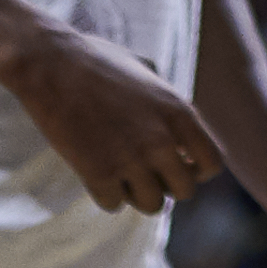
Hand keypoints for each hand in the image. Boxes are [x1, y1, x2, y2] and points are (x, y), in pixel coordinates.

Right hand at [0, 20, 221, 214]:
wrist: (52, 65)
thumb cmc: (98, 62)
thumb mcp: (148, 73)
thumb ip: (167, 104)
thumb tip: (181, 134)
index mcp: (178, 111)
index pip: (213, 163)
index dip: (198, 169)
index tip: (181, 164)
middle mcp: (161, 139)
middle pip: (184, 191)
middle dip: (168, 184)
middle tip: (147, 169)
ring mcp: (130, 160)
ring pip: (152, 205)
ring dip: (138, 193)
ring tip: (122, 169)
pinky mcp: (99, 174)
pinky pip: (115, 205)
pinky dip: (106, 193)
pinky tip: (96, 169)